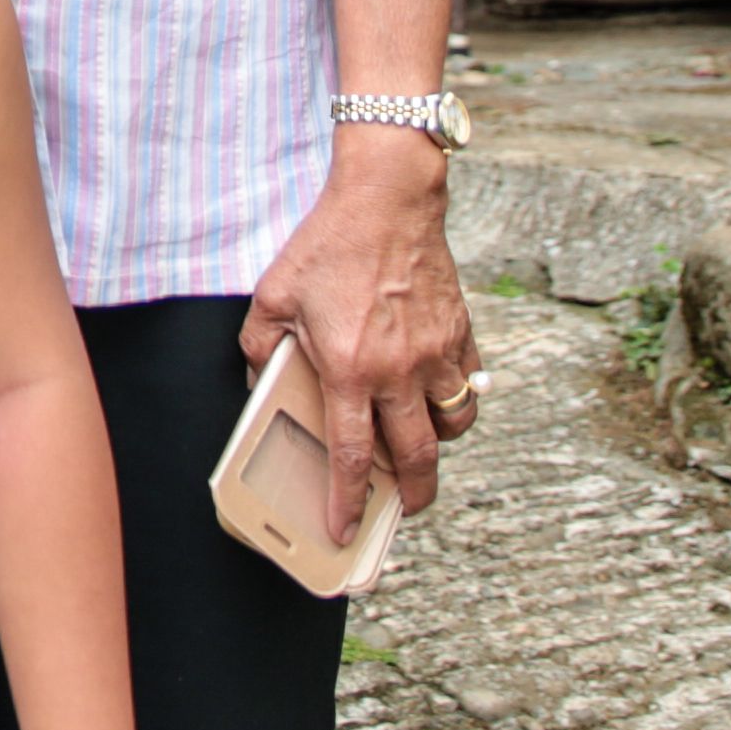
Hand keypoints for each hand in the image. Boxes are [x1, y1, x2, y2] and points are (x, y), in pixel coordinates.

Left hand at [243, 131, 475, 526]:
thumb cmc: (328, 245)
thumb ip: (260, 346)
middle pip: (415, 457)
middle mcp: (400, 372)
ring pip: (453, 425)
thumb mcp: (273, 296)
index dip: (348, 500)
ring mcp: (437, 354)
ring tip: (421, 451)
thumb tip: (262, 384)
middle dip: (411, 497)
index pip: (351, 455)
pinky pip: (471, 387)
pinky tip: (441, 400)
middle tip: (403, 512)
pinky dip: (459, 403)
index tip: (344, 528)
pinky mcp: (462, 333)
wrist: (388, 200)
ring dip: (438, 448)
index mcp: (351, 369)